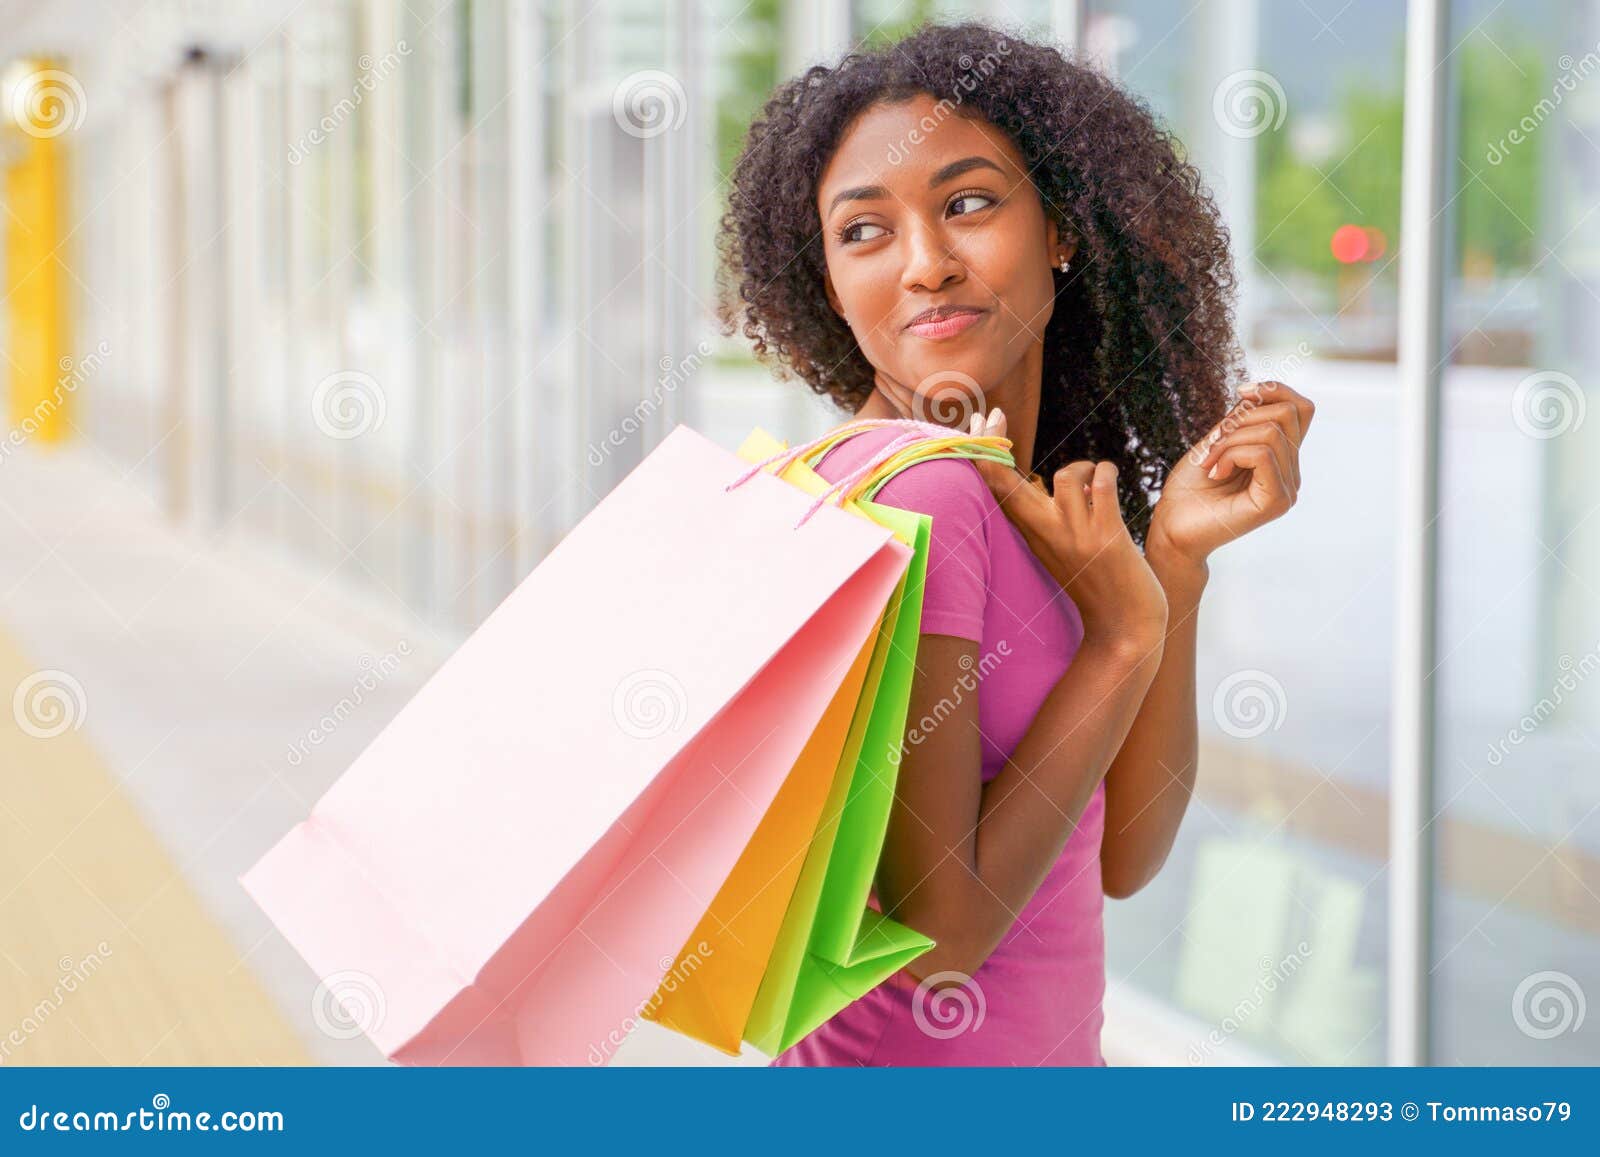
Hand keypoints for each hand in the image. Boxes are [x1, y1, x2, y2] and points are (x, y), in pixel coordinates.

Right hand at [968, 409, 1168, 647]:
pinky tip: (1110, 479)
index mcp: (1031, 538)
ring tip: (1093, 481)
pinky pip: (1101, 483)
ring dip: (1082, 468)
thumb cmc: (1096, 588)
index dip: (982, 457)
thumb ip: (1048, 520)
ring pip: (1065, 475)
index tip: (977, 425)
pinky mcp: (1106, 536)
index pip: (995, 492)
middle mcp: (1045, 534)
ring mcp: (1075, 535)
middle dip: (993, 444)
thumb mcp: (1059, 552)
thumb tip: (1050, 481)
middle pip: (1005, 483)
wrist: (1125, 630)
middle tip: (992, 414)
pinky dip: (1106, 472)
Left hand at [1145, 380, 1314, 570]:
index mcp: (1280, 457)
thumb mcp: (1217, 441)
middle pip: (1288, 414)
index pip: (1301, 409)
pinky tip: (1215, 473)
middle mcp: (1291, 472)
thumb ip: (1242, 419)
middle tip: (1212, 444)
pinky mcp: (1276, 502)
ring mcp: (1287, 489)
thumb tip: (1259, 391)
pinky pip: (1263, 455)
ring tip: (1209, 462)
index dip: (1275, 390)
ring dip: (1229, 440)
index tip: (1241, 392)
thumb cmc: (1190, 488)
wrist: (1172, 527)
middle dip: (1242, 417)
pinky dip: (1231, 455)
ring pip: (1271, 433)